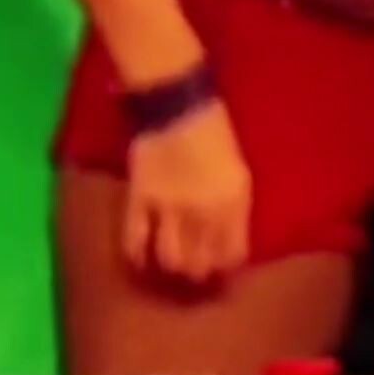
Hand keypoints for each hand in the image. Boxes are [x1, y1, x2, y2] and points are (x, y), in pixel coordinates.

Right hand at [125, 98, 252, 283]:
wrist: (179, 103)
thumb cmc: (216, 131)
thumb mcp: (238, 170)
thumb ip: (234, 206)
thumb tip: (228, 238)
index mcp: (234, 202)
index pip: (234, 253)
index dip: (228, 266)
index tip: (224, 268)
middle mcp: (204, 211)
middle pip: (201, 262)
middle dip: (200, 271)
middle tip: (196, 268)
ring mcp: (170, 208)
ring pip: (171, 258)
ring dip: (172, 265)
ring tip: (172, 264)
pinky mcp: (140, 199)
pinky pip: (135, 239)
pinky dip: (136, 254)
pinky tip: (140, 259)